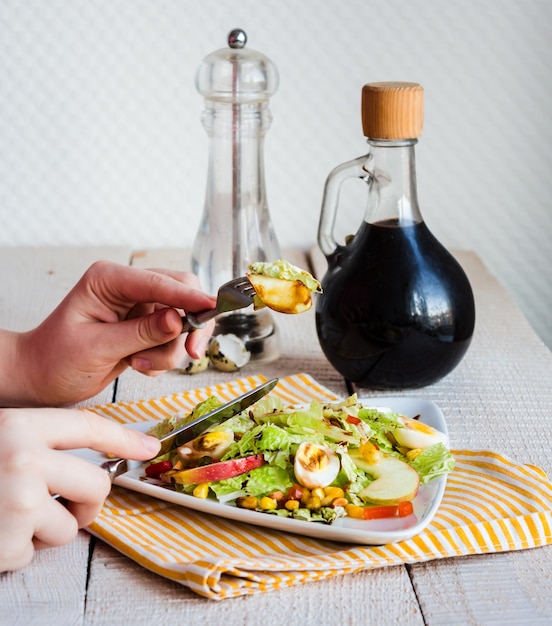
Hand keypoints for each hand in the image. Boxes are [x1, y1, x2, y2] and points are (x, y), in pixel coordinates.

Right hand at [0, 407, 160, 572]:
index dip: (123, 438)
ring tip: (8, 516)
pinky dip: (16, 551)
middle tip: (61, 506)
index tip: (149, 449)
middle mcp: (24, 459)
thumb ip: (40, 445)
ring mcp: (18, 502)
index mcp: (20, 426)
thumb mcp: (0, 439)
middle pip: (96, 485)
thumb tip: (97, 465)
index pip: (88, 426)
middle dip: (86, 502)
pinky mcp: (7, 543)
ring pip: (70, 525)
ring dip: (45, 529)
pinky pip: (34, 553)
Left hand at [4, 261, 216, 405]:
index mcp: (110, 279)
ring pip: (182, 322)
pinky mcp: (145, 327)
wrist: (41, 380)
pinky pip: (173, 339)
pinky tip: (138, 365)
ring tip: (140, 365)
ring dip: (169, 350)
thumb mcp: (98, 347)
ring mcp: (139, 308)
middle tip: (192, 352)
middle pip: (182, 295)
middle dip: (190, 326)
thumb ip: (141, 333)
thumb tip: (179, 320)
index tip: (214, 309)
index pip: (160, 282)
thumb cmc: (55, 359)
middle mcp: (128, 288)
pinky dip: (163, 357)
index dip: (190, 298)